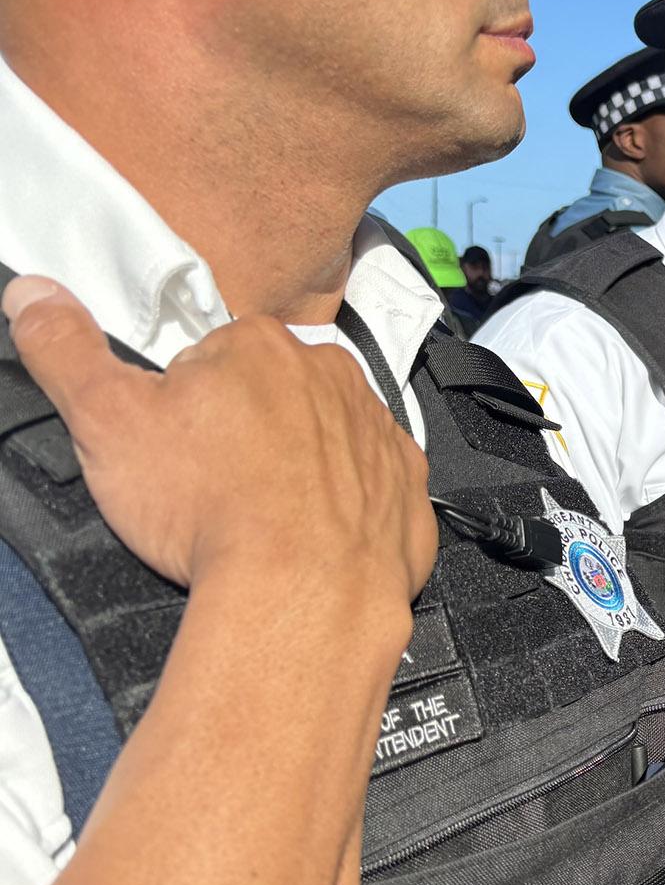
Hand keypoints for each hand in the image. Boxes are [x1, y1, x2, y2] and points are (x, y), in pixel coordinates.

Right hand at [2, 277, 436, 606]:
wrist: (300, 590)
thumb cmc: (208, 507)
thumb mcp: (106, 420)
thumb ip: (67, 351)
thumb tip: (33, 294)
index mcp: (261, 344)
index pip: (211, 358)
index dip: (184, 408)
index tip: (178, 449)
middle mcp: (333, 374)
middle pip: (272, 394)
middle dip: (244, 432)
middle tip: (215, 489)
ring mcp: (378, 428)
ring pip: (324, 436)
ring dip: (297, 466)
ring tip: (261, 518)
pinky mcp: (407, 483)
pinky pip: (372, 482)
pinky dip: (346, 504)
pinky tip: (312, 534)